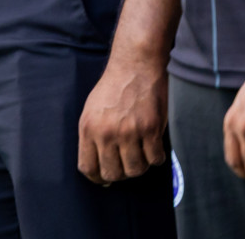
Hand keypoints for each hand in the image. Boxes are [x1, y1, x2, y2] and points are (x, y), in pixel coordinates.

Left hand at [78, 49, 168, 183]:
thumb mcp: (91, 110)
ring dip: (140, 165)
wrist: (134, 65)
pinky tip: (153, 145)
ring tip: (140, 152)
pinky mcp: (150, 129)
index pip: (87, 168)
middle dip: (120, 174)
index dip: (97, 178)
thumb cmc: (113, 88)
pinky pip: (155, 159)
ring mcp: (129, 132)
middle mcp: (106, 132)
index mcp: (88, 128)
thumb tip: (97, 168)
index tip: (105, 179)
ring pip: (136, 170)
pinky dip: (156, 156)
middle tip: (126, 164)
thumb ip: (92, 137)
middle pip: (113, 174)